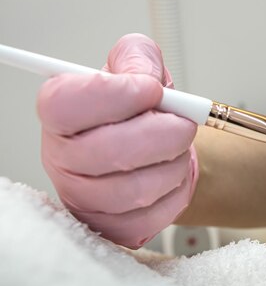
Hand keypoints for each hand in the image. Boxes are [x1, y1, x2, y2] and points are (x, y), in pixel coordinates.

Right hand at [38, 34, 197, 248]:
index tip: (151, 89)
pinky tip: (171, 175)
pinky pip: (153, 216)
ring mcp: (83, 199)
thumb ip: (138, 57)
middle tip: (183, 123)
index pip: (66, 104)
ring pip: (137, 188)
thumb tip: (144, 76)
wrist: (159, 150)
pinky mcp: (112, 228)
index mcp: (60, 113)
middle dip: (164, 134)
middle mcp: (61, 158)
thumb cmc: (142, 110)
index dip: (116, 95)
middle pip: (109, 152)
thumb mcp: (138, 67)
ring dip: (174, 163)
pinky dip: (176, 192)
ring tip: (177, 148)